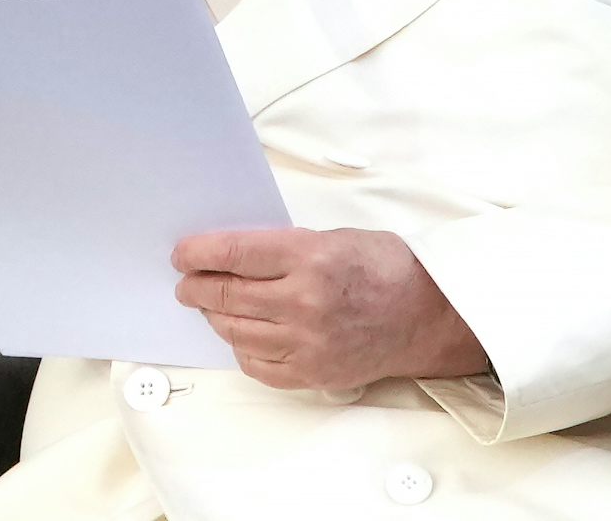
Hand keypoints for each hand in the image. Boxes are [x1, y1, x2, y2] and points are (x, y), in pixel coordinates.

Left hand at [172, 228, 488, 389]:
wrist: (427, 317)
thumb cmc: (387, 269)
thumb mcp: (336, 237)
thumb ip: (285, 247)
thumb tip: (234, 256)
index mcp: (312, 257)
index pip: (235, 252)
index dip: (200, 252)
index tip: (182, 253)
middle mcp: (305, 302)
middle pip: (227, 294)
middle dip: (197, 286)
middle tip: (187, 281)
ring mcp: (306, 342)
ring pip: (235, 330)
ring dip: (214, 315)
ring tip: (210, 304)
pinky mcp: (310, 372)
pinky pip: (255, 363)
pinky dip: (240, 346)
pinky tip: (239, 332)